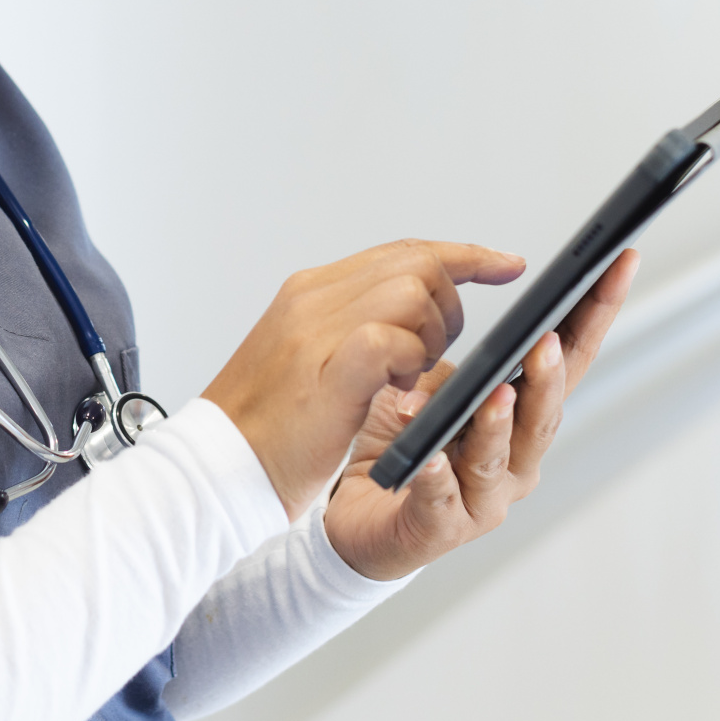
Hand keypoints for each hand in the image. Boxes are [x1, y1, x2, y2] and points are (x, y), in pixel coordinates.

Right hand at [203, 240, 524, 518]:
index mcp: (311, 292)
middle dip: (452, 306)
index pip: (402, 252)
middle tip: (435, 355)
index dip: (462, 256)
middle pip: (416, 264)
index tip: (505, 264)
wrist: (214, 467)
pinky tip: (396, 388)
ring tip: (408, 377)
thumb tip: (412, 313)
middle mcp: (313, 298)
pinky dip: (408, 361)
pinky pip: (390, 338)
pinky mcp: (326, 370)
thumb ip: (353, 328)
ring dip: (430, 336)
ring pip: (411, 292)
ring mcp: (316, 329)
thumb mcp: (310, 360)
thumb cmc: (265, 427)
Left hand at [323, 248, 639, 580]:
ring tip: (496, 396)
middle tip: (546, 340)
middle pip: (544, 415)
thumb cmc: (407, 448)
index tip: (619, 263)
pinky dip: (438, 476)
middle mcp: (518, 461)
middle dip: (548, 376)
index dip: (597, 313)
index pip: (569, 360)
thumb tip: (476, 327)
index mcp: (524, 418)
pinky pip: (440, 498)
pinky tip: (430, 459)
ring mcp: (485, 499)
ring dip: (499, 425)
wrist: (361, 516)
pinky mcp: (440, 527)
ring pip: (499, 459)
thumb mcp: (434, 388)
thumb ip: (464, 365)